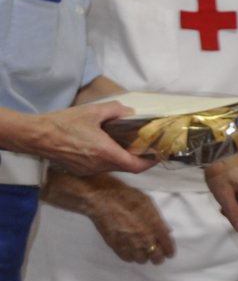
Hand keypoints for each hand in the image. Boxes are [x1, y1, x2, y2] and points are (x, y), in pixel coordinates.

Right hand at [29, 101, 150, 174]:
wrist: (36, 136)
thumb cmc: (63, 123)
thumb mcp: (93, 111)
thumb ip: (115, 110)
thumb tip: (130, 113)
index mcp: (105, 153)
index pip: (136, 165)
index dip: (150, 162)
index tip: (158, 154)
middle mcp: (99, 165)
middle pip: (127, 167)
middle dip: (139, 159)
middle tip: (146, 146)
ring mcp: (89, 170)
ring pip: (114, 167)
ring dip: (123, 158)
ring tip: (128, 144)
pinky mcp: (80, 170)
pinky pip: (101, 167)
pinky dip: (110, 159)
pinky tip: (108, 147)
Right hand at [48, 174, 174, 263]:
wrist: (103, 199)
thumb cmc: (128, 197)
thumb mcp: (149, 204)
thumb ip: (159, 220)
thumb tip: (167, 232)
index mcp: (155, 227)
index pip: (168, 246)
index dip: (169, 251)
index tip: (169, 252)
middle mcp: (145, 238)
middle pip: (157, 258)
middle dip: (158, 257)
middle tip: (156, 254)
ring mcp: (130, 244)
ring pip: (142, 260)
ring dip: (144, 256)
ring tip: (142, 251)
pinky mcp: (116, 246)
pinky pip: (127, 258)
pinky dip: (130, 256)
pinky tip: (130, 250)